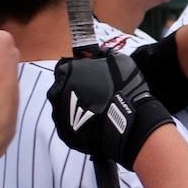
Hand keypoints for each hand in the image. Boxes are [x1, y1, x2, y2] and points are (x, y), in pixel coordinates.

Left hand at [47, 52, 172, 169]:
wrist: (130, 123)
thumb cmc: (125, 89)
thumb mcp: (120, 61)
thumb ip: (105, 55)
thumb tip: (101, 53)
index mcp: (67, 72)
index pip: (66, 68)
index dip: (80, 72)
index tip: (92, 77)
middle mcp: (56, 92)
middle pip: (62, 88)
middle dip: (75, 89)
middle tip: (95, 94)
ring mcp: (59, 114)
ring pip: (64, 107)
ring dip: (77, 107)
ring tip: (97, 110)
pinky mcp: (65, 133)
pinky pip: (69, 125)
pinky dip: (79, 123)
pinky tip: (94, 122)